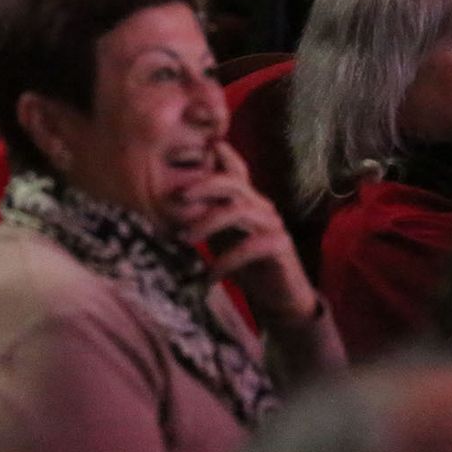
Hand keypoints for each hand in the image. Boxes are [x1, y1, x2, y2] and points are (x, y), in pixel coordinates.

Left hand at [164, 140, 317, 323]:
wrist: (278, 298)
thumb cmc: (244, 264)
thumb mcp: (220, 235)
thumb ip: (204, 214)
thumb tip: (171, 197)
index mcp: (245, 199)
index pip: (233, 169)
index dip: (216, 154)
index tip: (188, 152)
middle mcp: (261, 206)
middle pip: (234, 182)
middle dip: (204, 185)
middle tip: (178, 197)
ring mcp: (273, 224)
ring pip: (239, 211)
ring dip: (208, 223)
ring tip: (184, 240)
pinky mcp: (280, 246)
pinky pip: (251, 246)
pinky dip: (226, 260)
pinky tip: (210, 275)